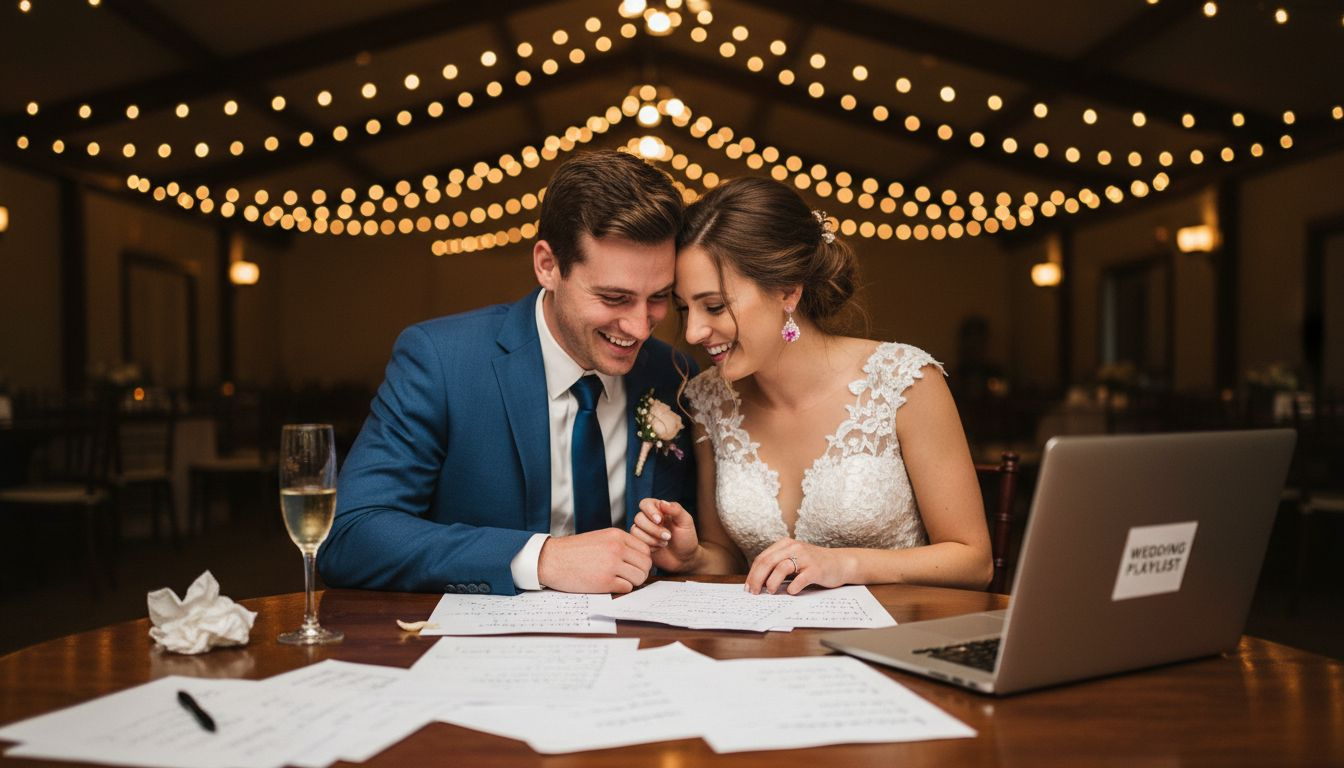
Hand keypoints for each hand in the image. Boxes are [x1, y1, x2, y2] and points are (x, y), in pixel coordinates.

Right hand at [537, 528, 652, 593]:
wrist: (551, 559)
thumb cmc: (573, 551)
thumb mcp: (600, 538)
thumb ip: (619, 544)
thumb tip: (639, 559)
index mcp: (617, 535)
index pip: (645, 550)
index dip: (642, 561)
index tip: (633, 566)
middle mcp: (617, 548)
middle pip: (646, 564)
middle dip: (640, 573)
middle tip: (628, 576)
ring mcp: (612, 564)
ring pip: (640, 577)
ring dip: (632, 582)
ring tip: (618, 581)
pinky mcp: (605, 581)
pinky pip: (627, 588)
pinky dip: (621, 589)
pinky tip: (609, 585)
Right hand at [631, 499, 699, 571]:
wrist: (685, 558)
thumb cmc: (686, 538)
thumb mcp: (686, 522)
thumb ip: (676, 510)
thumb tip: (662, 502)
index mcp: (659, 509)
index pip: (645, 504)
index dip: (650, 511)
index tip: (660, 520)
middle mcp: (648, 519)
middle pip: (638, 518)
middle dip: (653, 529)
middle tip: (668, 536)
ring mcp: (643, 531)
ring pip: (635, 531)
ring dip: (651, 539)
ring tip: (665, 543)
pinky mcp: (641, 543)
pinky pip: (636, 542)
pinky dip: (649, 546)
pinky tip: (659, 548)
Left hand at [745, 538, 853, 594]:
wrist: (841, 563)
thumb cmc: (814, 564)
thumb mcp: (794, 559)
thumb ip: (778, 565)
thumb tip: (758, 583)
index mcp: (786, 544)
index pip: (762, 558)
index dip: (752, 573)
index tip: (748, 587)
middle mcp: (794, 548)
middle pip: (768, 562)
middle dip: (757, 579)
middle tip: (753, 592)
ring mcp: (806, 558)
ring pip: (781, 568)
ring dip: (772, 582)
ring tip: (770, 592)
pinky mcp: (816, 569)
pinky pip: (801, 579)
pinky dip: (793, 587)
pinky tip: (791, 592)